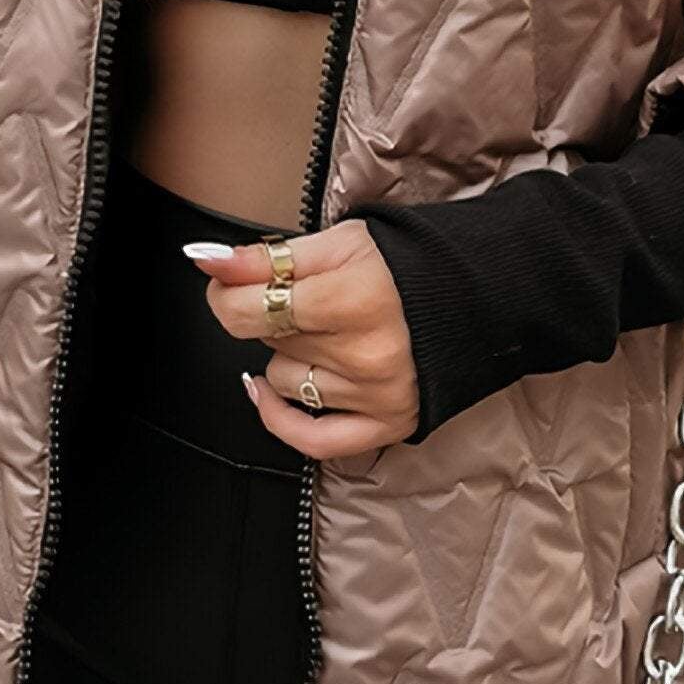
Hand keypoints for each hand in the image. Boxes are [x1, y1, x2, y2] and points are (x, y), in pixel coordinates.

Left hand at [185, 217, 419, 456]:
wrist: (475, 295)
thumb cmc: (408, 264)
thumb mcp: (338, 243)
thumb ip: (266, 257)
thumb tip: (207, 261)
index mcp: (354, 298)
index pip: (247, 311)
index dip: (226, 293)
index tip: (231, 282)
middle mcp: (366, 353)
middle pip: (269, 342)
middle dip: (273, 316)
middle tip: (305, 296)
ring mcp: (376, 395)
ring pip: (283, 381)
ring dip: (291, 357)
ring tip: (327, 332)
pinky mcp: (387, 423)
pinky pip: (311, 440)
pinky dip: (281, 418)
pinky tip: (268, 394)